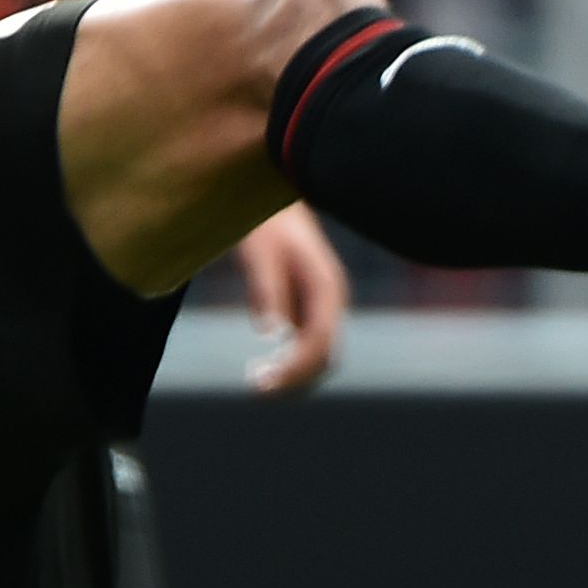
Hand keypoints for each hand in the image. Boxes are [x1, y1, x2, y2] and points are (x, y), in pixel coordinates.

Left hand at [233, 204, 347, 393]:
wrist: (275, 200)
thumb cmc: (266, 224)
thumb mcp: (261, 254)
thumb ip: (268, 291)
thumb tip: (270, 334)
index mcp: (327, 287)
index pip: (320, 342)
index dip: (295, 369)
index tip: (264, 385)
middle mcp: (331, 300)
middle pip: (325, 356)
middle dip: (296, 378)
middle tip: (256, 386)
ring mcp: (322, 306)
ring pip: (318, 355)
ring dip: (293, 374)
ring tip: (256, 379)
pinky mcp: (308, 308)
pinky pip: (306, 346)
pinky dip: (288, 362)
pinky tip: (260, 366)